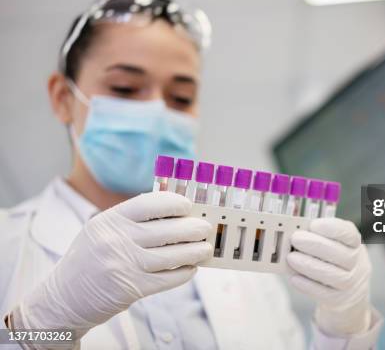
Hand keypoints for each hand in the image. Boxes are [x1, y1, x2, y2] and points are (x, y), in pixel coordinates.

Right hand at [15, 192, 211, 338]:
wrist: (63, 298)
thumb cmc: (89, 260)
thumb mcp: (102, 231)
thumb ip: (132, 220)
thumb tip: (175, 213)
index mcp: (110, 220)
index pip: (150, 203)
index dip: (175, 202)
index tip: (188, 205)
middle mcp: (116, 240)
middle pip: (168, 229)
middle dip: (193, 228)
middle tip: (205, 228)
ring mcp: (124, 265)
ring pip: (174, 254)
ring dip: (196, 251)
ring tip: (205, 248)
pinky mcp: (132, 288)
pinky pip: (169, 278)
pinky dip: (185, 272)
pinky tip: (191, 268)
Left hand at [288, 218, 371, 335]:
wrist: (348, 290)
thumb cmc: (334, 259)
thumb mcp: (333, 244)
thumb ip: (317, 236)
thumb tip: (294, 231)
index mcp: (354, 243)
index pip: (349, 233)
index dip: (332, 228)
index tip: (313, 225)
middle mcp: (357, 263)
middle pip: (341, 254)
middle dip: (315, 245)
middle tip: (295, 239)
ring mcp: (351, 283)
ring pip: (333, 275)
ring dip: (309, 265)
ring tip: (291, 258)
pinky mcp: (339, 300)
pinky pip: (324, 294)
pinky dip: (308, 285)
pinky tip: (294, 277)